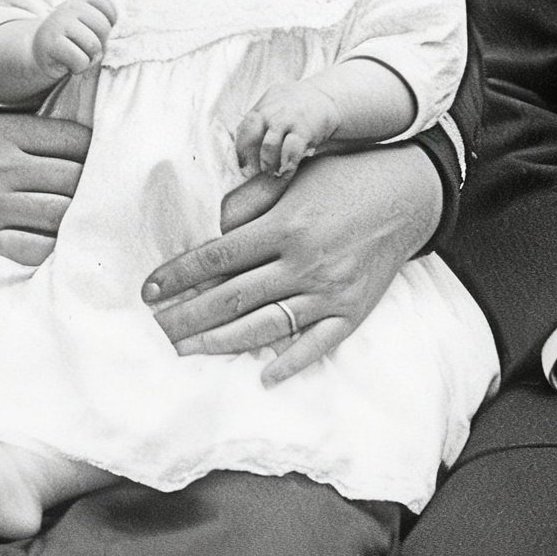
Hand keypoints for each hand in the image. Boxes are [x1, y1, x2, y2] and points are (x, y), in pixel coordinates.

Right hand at [0, 113, 90, 268]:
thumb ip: (38, 135)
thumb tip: (97, 144)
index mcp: (3, 132)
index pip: (72, 139)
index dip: (96, 152)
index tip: (104, 163)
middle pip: (72, 177)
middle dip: (94, 187)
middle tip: (105, 195)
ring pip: (60, 213)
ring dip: (79, 219)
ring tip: (87, 219)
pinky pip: (38, 248)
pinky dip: (56, 247)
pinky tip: (61, 242)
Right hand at [32, 0, 115, 82]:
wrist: (38, 55)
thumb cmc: (70, 44)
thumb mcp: (86, 27)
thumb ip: (102, 23)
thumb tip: (117, 33)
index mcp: (80, 1)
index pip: (107, 5)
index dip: (109, 22)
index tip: (96, 32)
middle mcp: (69, 8)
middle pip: (103, 27)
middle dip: (100, 44)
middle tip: (86, 50)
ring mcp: (58, 23)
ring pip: (93, 45)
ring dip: (89, 59)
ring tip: (77, 57)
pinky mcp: (51, 43)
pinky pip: (80, 59)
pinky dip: (78, 68)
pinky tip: (68, 65)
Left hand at [143, 143, 440, 381]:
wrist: (406, 194)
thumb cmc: (340, 178)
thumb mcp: (291, 177)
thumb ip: (248, 203)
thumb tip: (212, 230)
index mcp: (284, 226)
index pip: (217, 258)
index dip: (178, 275)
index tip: (149, 290)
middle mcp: (303, 263)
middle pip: (232, 298)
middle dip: (188, 316)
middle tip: (156, 330)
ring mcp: (328, 292)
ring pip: (265, 326)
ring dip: (221, 342)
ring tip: (187, 350)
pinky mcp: (351, 312)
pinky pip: (317, 344)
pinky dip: (290, 363)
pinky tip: (263, 378)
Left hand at [236, 80, 339, 178]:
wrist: (326, 98)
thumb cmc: (297, 107)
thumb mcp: (277, 104)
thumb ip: (263, 118)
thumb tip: (245, 143)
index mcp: (263, 106)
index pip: (245, 126)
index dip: (240, 147)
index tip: (242, 165)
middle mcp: (272, 111)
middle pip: (251, 131)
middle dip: (247, 153)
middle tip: (249, 172)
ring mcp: (288, 120)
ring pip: (269, 144)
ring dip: (267, 162)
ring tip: (270, 173)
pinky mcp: (304, 130)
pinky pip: (291, 151)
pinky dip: (287, 164)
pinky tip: (286, 171)